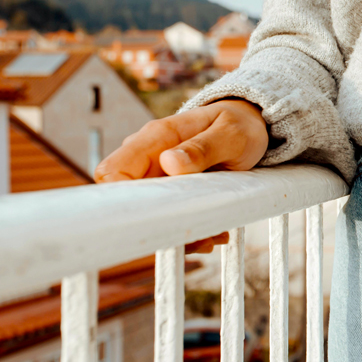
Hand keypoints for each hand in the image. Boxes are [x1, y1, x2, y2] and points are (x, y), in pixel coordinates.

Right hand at [94, 98, 270, 250]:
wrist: (249, 125)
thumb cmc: (239, 125)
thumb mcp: (232, 134)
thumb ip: (203, 147)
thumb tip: (169, 162)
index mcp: (156, 137)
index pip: (112, 171)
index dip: (122, 199)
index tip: (156, 218)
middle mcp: (150, 158)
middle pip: (128, 201)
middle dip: (157, 225)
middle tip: (197, 236)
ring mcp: (159, 177)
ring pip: (150, 216)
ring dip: (178, 233)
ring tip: (214, 236)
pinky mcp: (172, 192)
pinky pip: (170, 218)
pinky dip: (190, 231)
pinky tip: (216, 233)